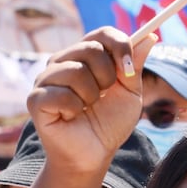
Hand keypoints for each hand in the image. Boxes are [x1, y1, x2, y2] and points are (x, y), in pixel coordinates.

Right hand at [26, 28, 154, 176]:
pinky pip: (61, 94)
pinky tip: (71, 116)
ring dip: (91, 96)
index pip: (102, 33)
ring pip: (75, 71)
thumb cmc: (110, 122)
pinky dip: (74, 109)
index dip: (120, 46)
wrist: (95, 154)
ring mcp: (46, 79)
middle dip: (107, 76)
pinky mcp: (35, 99)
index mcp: (85, 56)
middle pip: (90, 48)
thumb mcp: (130, 92)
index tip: (130, 69)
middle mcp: (62, 62)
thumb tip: (151, 35)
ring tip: (86, 108)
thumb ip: (135, 64)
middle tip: (103, 96)